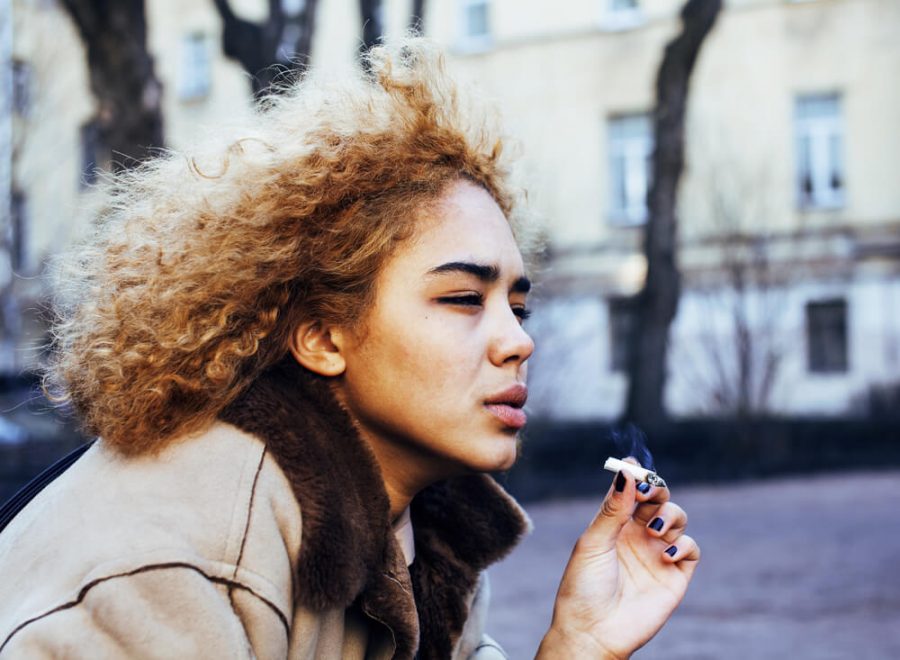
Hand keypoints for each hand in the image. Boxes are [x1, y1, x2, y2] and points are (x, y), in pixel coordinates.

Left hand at [536, 459, 699, 658]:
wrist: (594, 630)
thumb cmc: (584, 586)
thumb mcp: (594, 543)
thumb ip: (613, 509)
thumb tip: (626, 472)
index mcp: (613, 523)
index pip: (631, 490)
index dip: (636, 476)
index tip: (635, 467)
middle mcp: (637, 534)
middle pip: (658, 498)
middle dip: (657, 489)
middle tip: (649, 493)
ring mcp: (657, 553)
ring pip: (677, 517)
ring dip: (670, 515)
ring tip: (655, 531)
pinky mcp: (675, 575)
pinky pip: (691, 548)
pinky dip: (684, 544)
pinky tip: (666, 554)